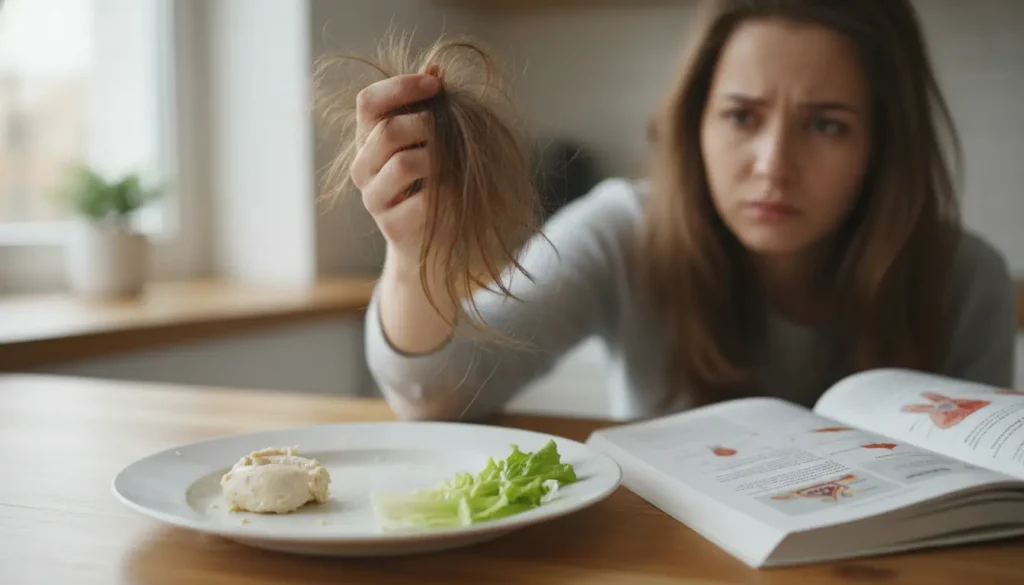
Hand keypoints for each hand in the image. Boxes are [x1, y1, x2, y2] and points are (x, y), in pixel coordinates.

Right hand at [351, 71, 441, 266]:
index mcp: (366, 140)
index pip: (368, 102)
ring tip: (452, 164)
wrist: (429, 241)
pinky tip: (456, 192)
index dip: (400, 86)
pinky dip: (446, 192)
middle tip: (449, 130)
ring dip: (437, 159)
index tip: (437, 84)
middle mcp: (362, 168)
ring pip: (404, 164)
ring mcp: (373, 198)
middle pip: (387, 131)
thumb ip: (426, 106)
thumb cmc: (429, 182)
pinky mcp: (391, 226)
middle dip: (426, 124)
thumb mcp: (427, 142)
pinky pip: (422, 201)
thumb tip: (435, 66)